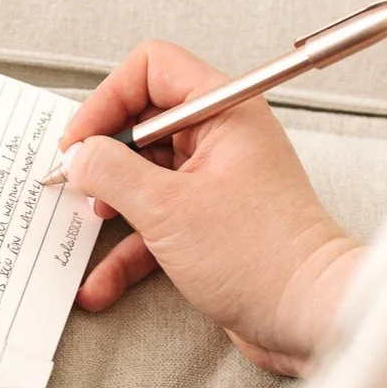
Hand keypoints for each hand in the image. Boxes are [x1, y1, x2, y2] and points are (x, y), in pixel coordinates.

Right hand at [59, 41, 361, 376]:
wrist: (310, 319)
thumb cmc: (262, 258)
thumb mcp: (168, 208)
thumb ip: (112, 172)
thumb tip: (79, 155)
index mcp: (224, 111)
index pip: (153, 69)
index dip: (108, 98)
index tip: (80, 140)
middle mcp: (223, 139)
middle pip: (143, 123)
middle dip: (105, 155)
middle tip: (76, 181)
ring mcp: (217, 183)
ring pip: (146, 178)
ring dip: (111, 206)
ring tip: (87, 225)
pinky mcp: (211, 225)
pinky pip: (157, 225)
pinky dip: (128, 252)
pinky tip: (101, 284)